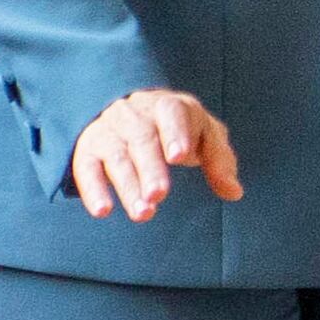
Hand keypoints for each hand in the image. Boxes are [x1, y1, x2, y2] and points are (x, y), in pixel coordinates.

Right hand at [73, 89, 243, 219]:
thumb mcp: (204, 136)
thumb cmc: (178, 129)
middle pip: (142, 138)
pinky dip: (92, 189)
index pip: (171, 113)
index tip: (179, 156)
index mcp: (168, 106)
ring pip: (116, 155)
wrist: (131, 112)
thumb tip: (234, 192)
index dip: (174, 133)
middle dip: (151, 167)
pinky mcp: (87, 149)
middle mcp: (134, 114)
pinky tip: (103, 211)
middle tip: (159, 194)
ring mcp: (108, 130)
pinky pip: (86, 167)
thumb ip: (220, 161)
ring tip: (144, 213)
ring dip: (127, 185)